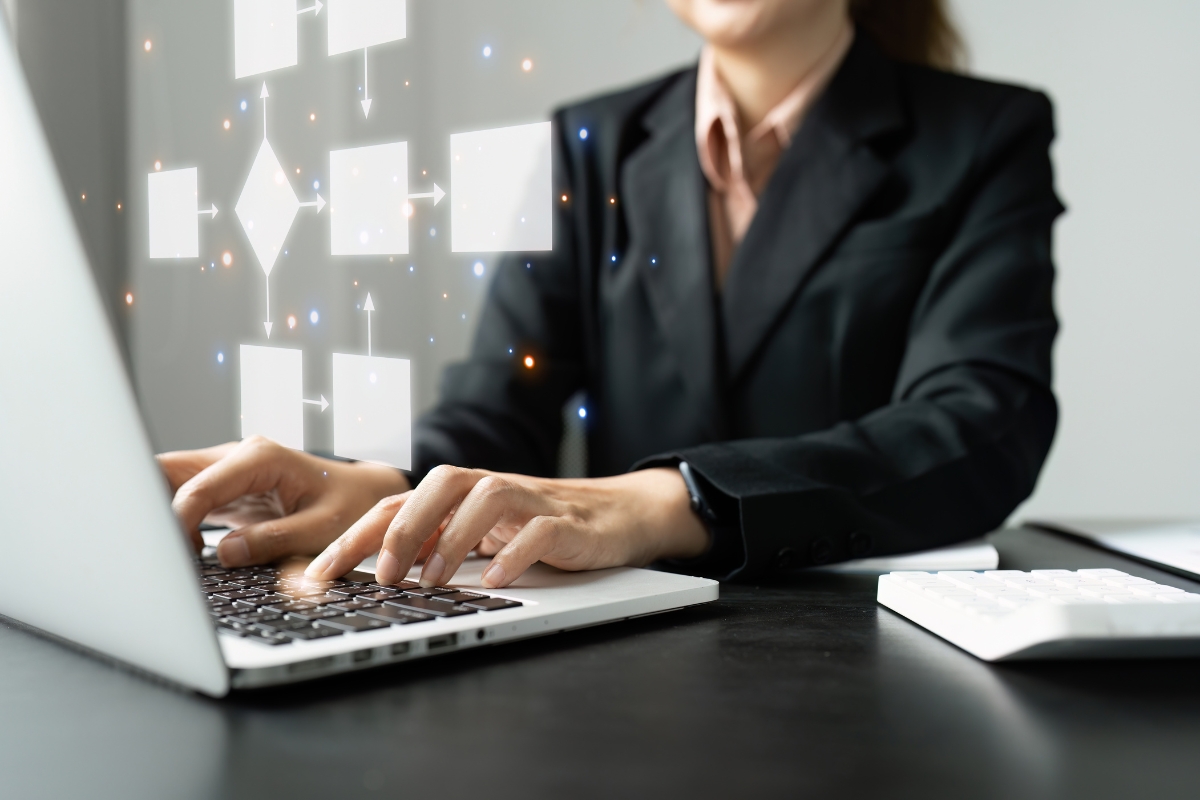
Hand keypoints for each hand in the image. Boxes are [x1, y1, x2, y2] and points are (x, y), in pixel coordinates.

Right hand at [159, 436, 409, 566]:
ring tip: (168, 556)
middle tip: (150, 551)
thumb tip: (224, 554)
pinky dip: (176, 524)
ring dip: (161, 517)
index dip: (177, 522)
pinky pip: (187, 500)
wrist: (366, 496)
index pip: (197, 488)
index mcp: (260, 458)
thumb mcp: (322, 529)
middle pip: (169, 471)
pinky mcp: (226, 490)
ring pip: (171, 483)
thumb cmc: (351, 507)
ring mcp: (229, 471)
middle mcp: (238, 457)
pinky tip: (186, 553)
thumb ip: (274, 540)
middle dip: (151, 507)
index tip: (174, 557)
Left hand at [305, 466, 710, 588]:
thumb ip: (435, 544)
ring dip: (452, 539)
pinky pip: (538, 529)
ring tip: (431, 582)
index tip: (319, 574)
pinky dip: (514, 552)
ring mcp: (530, 501)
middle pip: (439, 486)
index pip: (399, 503)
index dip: (356, 535)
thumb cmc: (540, 526)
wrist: (617, 515)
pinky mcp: (567, 522)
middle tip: (380, 575)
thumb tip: (375, 570)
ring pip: (485, 499)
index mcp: (462, 495)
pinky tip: (495, 580)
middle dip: (402, 527)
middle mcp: (491, 489)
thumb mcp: (480, 536)